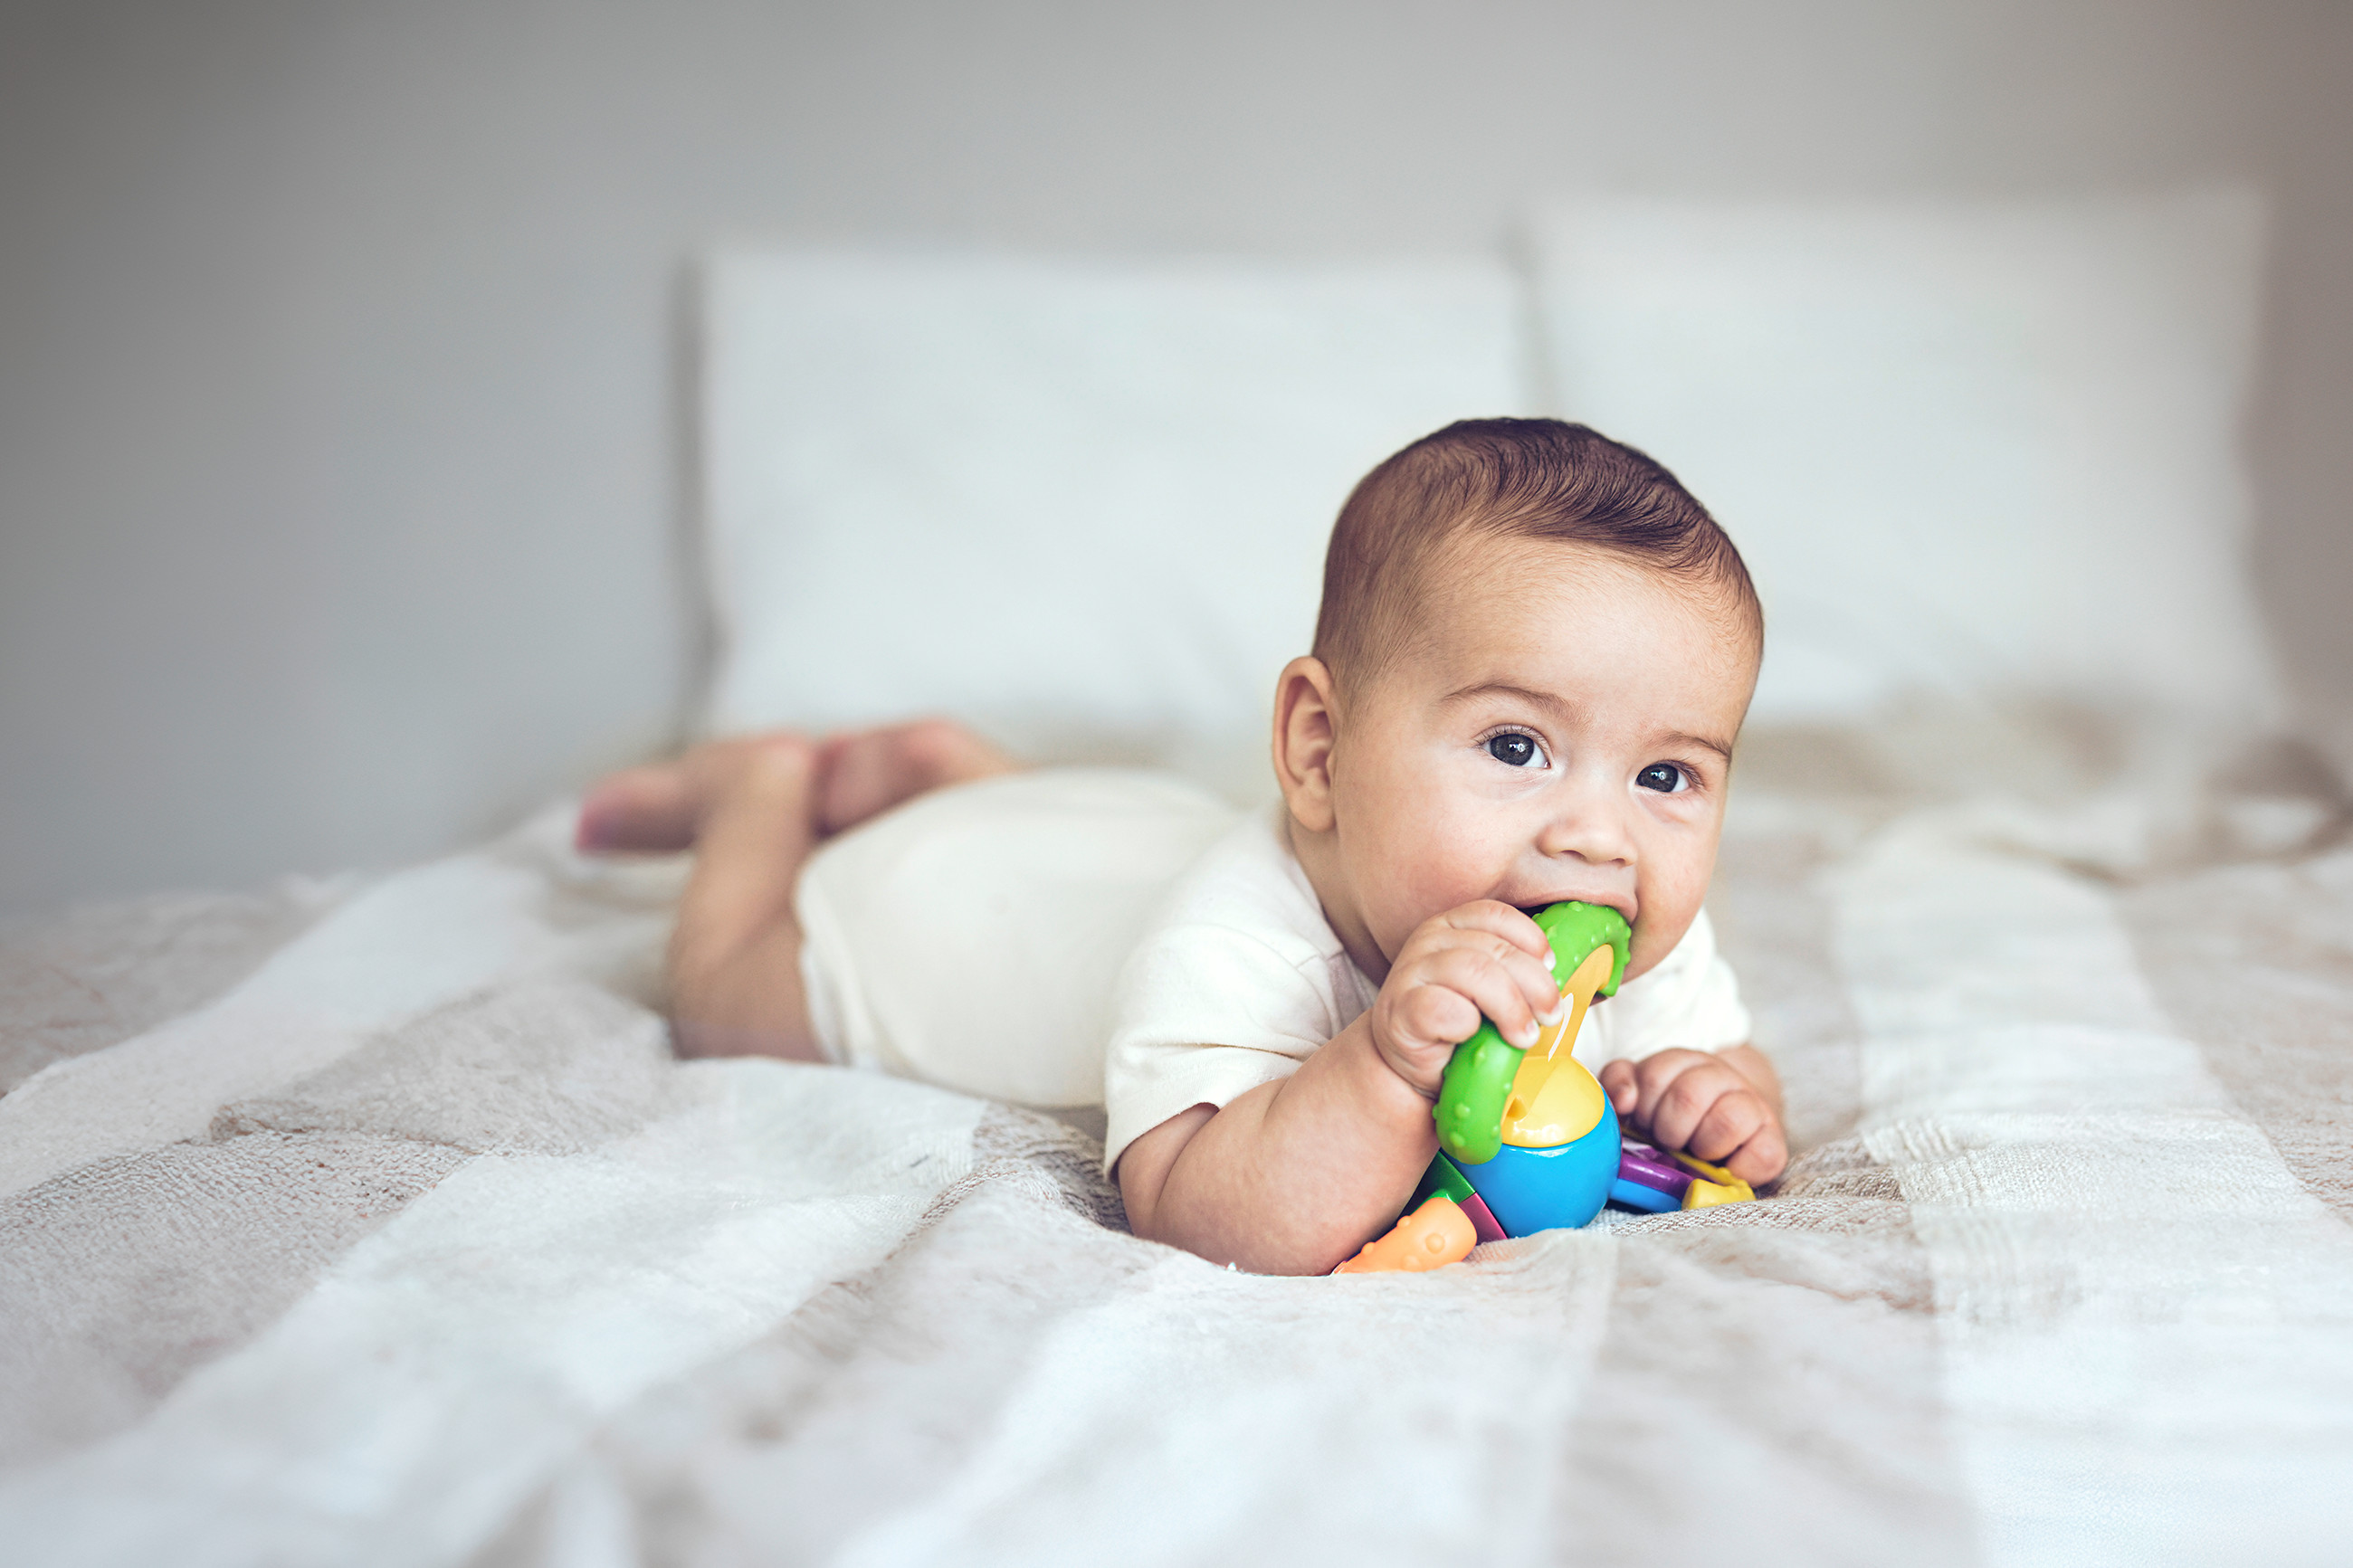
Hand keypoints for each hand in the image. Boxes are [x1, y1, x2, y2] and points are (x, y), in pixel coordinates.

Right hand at [1367, 902, 1566, 1096]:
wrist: (1413, 1066)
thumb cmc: (1460, 1026)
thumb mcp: (1492, 991)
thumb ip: (1518, 975)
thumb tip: (1578, 977)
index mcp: (1453, 926)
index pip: (1494, 914)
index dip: (1530, 939)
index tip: (1553, 967)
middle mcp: (1429, 940)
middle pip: (1494, 948)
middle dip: (1534, 984)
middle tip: (1551, 1016)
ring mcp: (1411, 972)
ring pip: (1473, 972)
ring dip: (1509, 1006)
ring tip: (1524, 1036)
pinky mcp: (1400, 1011)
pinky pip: (1442, 1007)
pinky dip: (1467, 1024)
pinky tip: (1474, 1038)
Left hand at [1600, 1047, 1786, 1185]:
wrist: (1731, 1121)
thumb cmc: (1674, 1112)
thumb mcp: (1642, 1091)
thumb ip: (1620, 1083)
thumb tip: (1624, 1100)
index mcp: (1683, 1063)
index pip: (1654, 1076)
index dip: (1642, 1107)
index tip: (1642, 1122)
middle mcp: (1721, 1077)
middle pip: (1687, 1097)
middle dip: (1668, 1129)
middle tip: (1668, 1141)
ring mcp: (1751, 1106)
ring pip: (1727, 1120)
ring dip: (1702, 1146)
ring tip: (1696, 1153)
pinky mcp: (1774, 1141)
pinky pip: (1763, 1155)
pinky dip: (1739, 1170)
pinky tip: (1723, 1169)